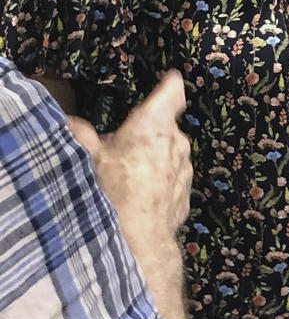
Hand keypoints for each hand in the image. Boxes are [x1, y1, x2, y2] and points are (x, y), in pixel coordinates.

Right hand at [67, 69, 191, 232]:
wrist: (140, 240)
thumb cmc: (114, 194)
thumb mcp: (90, 161)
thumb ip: (82, 136)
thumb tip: (72, 124)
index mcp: (153, 124)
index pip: (172, 92)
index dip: (170, 84)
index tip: (169, 79)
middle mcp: (176, 140)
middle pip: (164, 125)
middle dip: (146, 132)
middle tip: (122, 146)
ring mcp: (185, 165)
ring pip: (169, 152)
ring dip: (153, 157)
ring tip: (127, 175)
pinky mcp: (186, 189)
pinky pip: (172, 175)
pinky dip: (159, 179)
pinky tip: (140, 194)